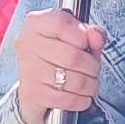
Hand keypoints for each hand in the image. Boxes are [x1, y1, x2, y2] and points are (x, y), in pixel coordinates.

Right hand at [11, 9, 102, 123]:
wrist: (36, 83)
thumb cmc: (58, 55)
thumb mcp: (77, 37)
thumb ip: (91, 34)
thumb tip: (96, 36)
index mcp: (37, 23)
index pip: (62, 24)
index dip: (82, 35)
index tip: (87, 44)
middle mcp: (28, 44)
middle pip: (72, 56)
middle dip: (92, 66)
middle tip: (94, 69)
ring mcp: (28, 70)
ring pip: (72, 80)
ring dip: (90, 85)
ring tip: (91, 83)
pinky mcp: (32, 93)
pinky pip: (66, 99)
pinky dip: (81, 100)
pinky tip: (82, 97)